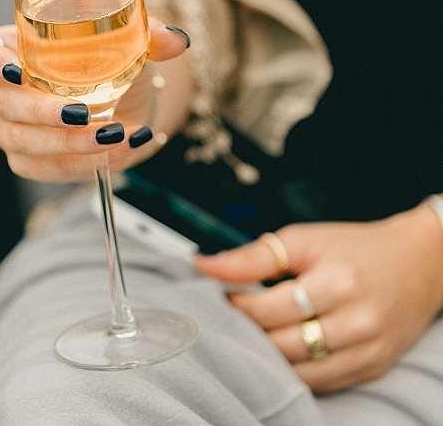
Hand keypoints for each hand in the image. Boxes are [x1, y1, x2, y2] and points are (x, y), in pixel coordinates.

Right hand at [0, 18, 190, 181]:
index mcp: (7, 46)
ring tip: (110, 134)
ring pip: (17, 142)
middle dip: (38, 111)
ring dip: (63, 144)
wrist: (129, 94)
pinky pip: (40, 169)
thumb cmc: (114, 54)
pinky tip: (113, 153)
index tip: (16, 67)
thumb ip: (148, 32)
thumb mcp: (129, 36)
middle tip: (82, 112)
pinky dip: (78, 165)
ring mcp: (8, 128)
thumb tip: (174, 40)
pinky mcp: (28, 158)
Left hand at [195, 204, 442, 392]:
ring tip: (255, 333)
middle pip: (282, 344)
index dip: (238, 305)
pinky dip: (296, 370)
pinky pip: (320, 383)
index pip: (270, 309)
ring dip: (269, 356)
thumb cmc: (355, 248)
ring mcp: (366, 350)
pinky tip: (282, 350)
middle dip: (249, 332)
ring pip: (299, 371)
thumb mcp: (304, 239)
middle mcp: (355, 321)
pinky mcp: (372, 368)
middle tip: (234, 317)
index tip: (225, 296)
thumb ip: (254, 257)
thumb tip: (204, 265)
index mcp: (336, 282)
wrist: (418, 264)